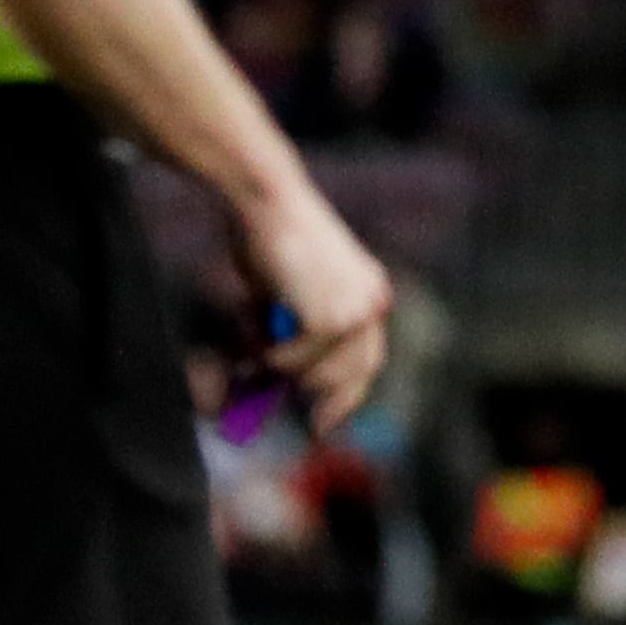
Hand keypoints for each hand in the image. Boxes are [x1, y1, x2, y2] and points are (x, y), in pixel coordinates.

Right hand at [238, 180, 394, 433]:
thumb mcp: (290, 295)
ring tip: (252, 328)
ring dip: (276, 363)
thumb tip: (271, 381)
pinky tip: (255, 317)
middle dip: (312, 393)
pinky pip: (291, 361)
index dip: (345, 396)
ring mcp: (356, 313)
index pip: (368, 362)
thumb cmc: (270, 238)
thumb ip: (292, 334)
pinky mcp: (331, 320)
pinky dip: (266, 351)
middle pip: (348, 377)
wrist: (269, 201)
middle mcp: (372, 304)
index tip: (321, 423)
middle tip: (269, 392)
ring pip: (313, 374)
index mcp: (370, 293)